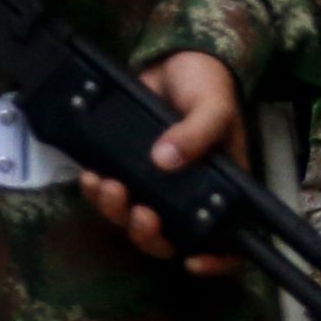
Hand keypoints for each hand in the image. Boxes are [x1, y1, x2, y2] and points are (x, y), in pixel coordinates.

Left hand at [78, 49, 247, 271]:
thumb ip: (197, 133)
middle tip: (139, 214)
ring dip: (116, 212)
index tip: (193, 261)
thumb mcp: (213, 106)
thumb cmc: (208, 85)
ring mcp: (156, 183)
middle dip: (147, 234)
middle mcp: (188, 193)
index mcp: (221, 187)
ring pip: (134, 219)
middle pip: (168, 237)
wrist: (175, 59)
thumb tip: (166, 159)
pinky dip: (97, 192)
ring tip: (107, 187)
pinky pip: (110, 193)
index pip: (228, 240)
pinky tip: (92, 177)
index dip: (216, 260)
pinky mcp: (128, 166)